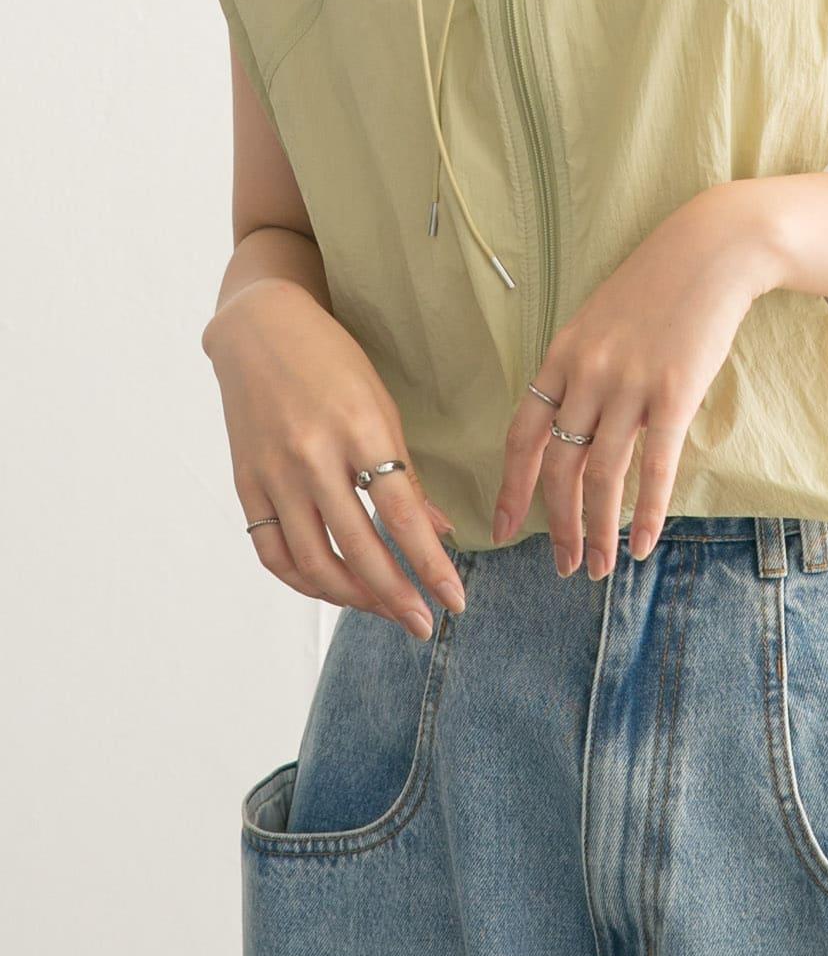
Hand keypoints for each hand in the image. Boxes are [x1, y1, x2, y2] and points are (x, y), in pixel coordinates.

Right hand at [204, 279, 467, 638]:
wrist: (259, 330)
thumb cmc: (334, 364)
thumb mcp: (382, 408)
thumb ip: (406, 476)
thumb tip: (439, 533)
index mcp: (360, 430)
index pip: (401, 516)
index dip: (430, 565)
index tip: (455, 601)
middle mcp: (313, 457)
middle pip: (359, 548)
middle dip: (396, 597)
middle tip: (424, 625)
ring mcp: (273, 473)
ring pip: (313, 561)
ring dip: (353, 598)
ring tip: (383, 610)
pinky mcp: (245, 484)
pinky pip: (273, 551)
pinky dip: (304, 581)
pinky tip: (333, 591)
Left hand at [491, 184, 783, 578]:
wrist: (711, 250)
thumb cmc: (658, 287)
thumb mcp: (600, 322)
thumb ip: (581, 371)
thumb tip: (572, 427)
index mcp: (561, 357)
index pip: (522, 436)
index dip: (512, 488)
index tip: (505, 530)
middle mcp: (586, 374)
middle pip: (558, 468)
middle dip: (557, 525)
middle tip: (564, 565)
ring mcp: (629, 385)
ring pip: (602, 476)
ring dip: (598, 531)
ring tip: (600, 567)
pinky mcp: (675, 392)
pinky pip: (655, 468)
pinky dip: (648, 513)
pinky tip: (646, 544)